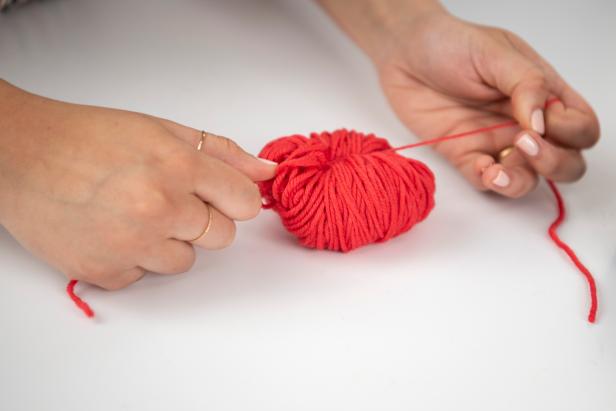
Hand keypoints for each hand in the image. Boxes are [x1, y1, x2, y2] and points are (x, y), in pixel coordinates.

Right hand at [0, 81, 275, 288]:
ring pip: (186, 261)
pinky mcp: (106, 272)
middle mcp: (160, 207)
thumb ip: (222, 152)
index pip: (246, 203)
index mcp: (180, 166)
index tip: (217, 194)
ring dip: (168, 243)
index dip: (233, 198)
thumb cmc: (87, 137)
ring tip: (133, 214)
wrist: (18, 154)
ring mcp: (132, 244)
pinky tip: (109, 230)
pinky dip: (133, 258)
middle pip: (223, 236)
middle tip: (165, 199)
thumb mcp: (161, 130)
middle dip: (202, 220)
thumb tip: (268, 172)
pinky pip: (145, 276)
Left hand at [376, 11, 599, 196]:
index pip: (580, 127)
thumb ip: (527, 84)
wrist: (405, 54)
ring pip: (527, 179)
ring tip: (500, 168)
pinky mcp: (464, 155)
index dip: (572, 132)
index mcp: (544, 95)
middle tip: (526, 144)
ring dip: (522, 180)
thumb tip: (542, 122)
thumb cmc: (452, 44)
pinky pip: (485, 181)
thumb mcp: (496, 53)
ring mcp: (494, 142)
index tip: (544, 120)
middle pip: (565, 162)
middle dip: (555, 164)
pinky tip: (485, 171)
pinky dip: (490, 183)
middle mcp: (524, 124)